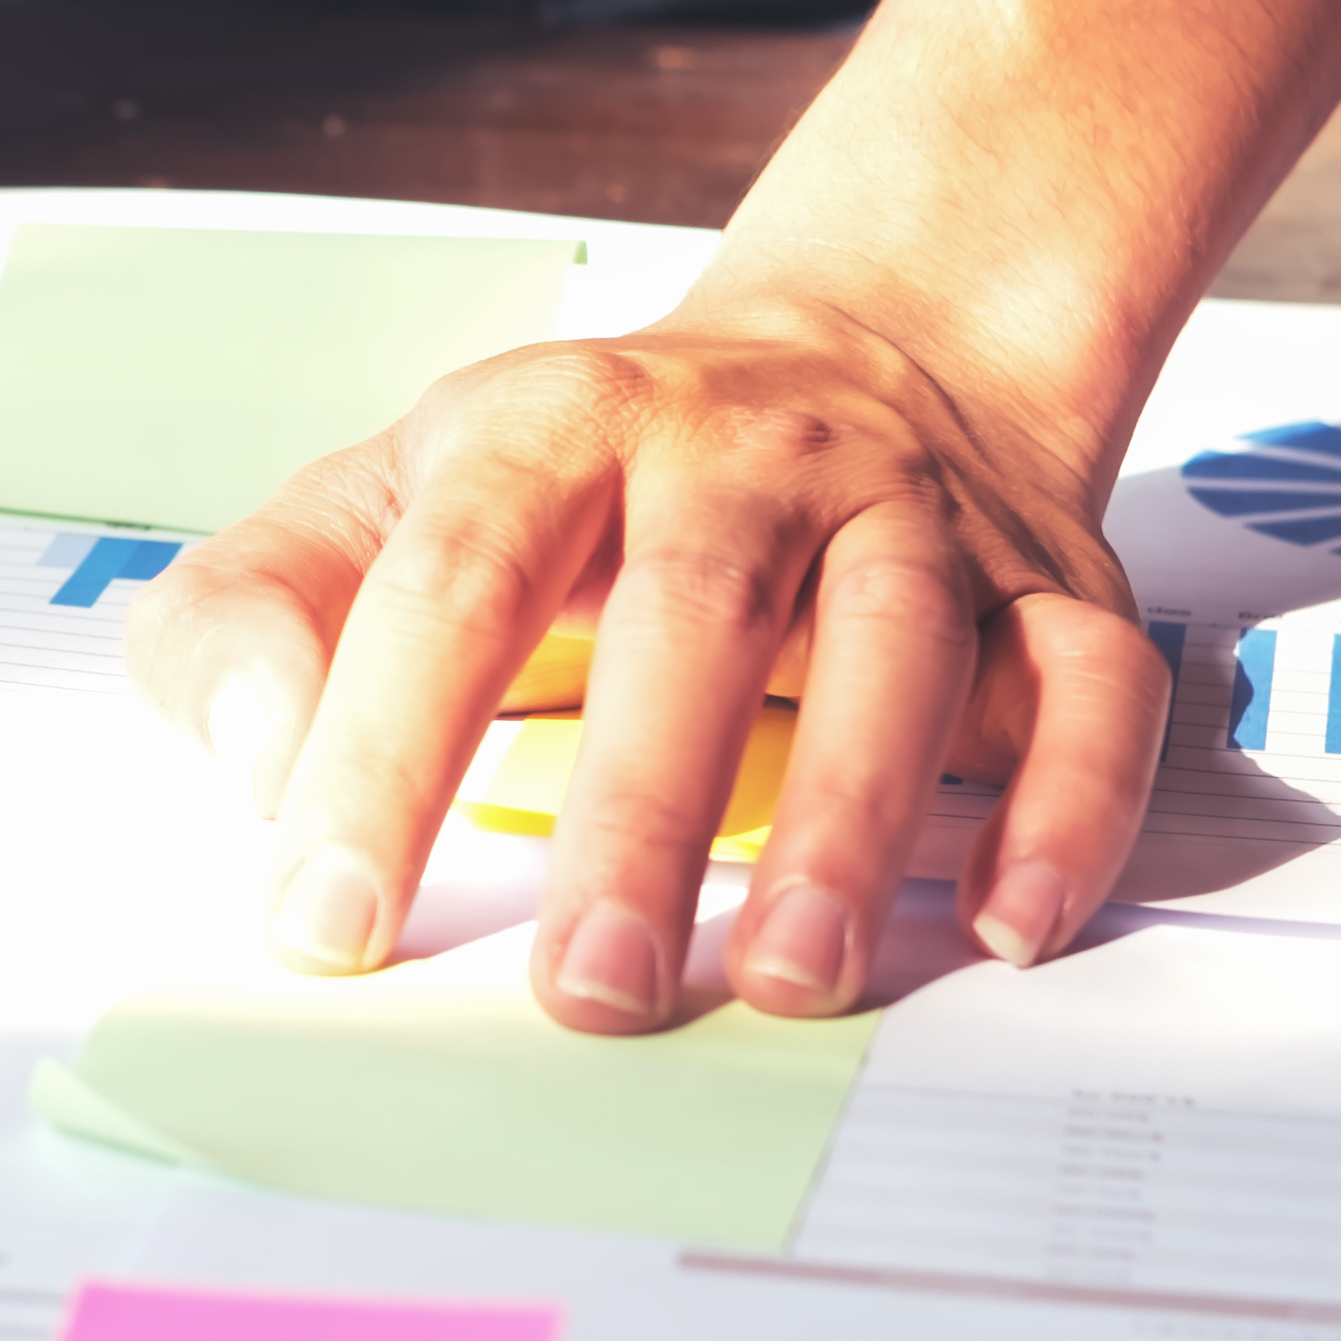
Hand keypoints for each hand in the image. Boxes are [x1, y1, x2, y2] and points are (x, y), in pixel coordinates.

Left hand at [120, 0, 1340, 1030]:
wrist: (859, 348)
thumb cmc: (573, 485)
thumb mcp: (374, 505)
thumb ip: (253, 617)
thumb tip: (257, 758)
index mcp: (549, 430)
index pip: (452, 585)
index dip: (381, 754)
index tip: (326, 923)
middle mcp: (741, 454)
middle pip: (691, 619)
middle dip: (638, 815)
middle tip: (590, 993)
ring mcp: (908, 514)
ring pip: (898, 650)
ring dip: (847, 821)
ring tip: (786, 981)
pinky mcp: (1047, 583)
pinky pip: (1087, 689)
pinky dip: (1066, 806)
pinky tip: (1007, 924)